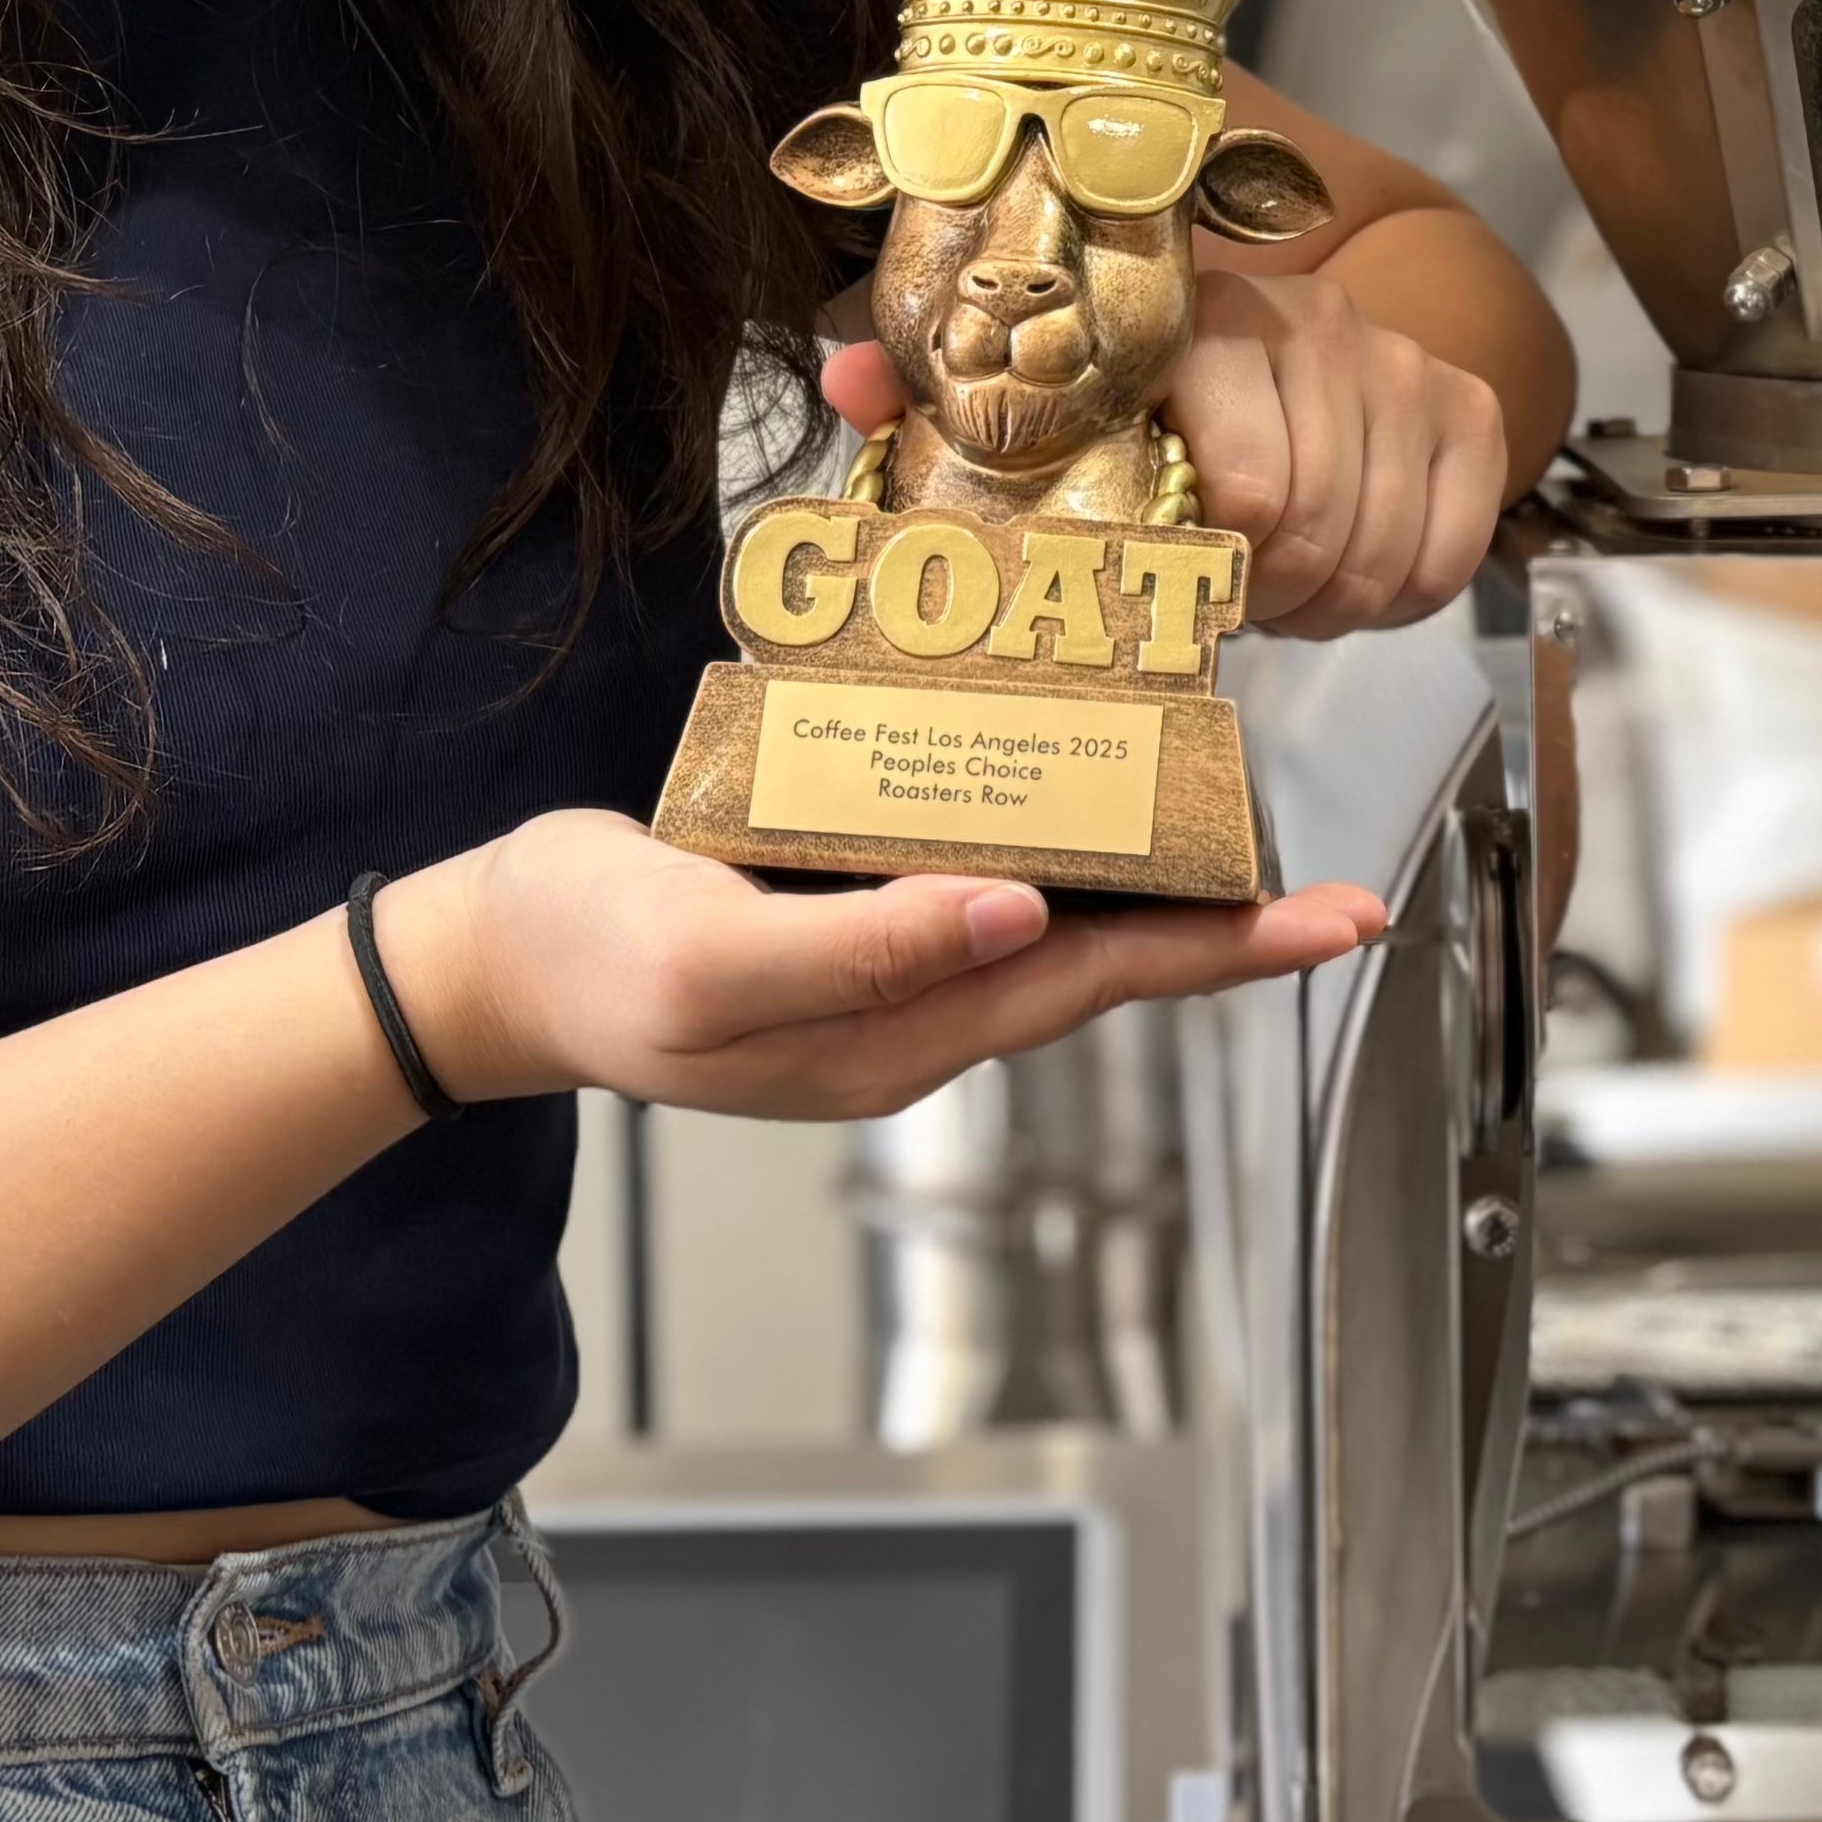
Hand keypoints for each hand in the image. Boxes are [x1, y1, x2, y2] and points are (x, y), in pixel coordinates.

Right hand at [386, 811, 1389, 1118]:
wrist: (488, 962)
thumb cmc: (585, 959)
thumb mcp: (710, 962)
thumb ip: (862, 950)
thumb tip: (1019, 918)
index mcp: (899, 1033)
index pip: (1097, 984)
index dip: (1222, 951)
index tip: (1334, 923)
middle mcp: (916, 1012)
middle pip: (1100, 961)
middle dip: (1220, 924)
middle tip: (1334, 888)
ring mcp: (884, 971)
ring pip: (1050, 922)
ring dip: (1143, 878)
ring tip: (1235, 825)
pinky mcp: (847, 918)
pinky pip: (978, 880)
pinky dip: (1045, 837)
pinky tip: (1073, 788)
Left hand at [813, 273, 1506, 636]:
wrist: (1274, 327)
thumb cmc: (1137, 383)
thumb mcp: (1029, 385)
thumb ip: (933, 390)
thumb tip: (847, 384)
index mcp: (1205, 321)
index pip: (1248, 488)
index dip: (1210, 565)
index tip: (1170, 573)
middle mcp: (1316, 325)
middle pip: (1316, 534)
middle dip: (1264, 597)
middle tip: (1223, 597)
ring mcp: (1399, 364)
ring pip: (1382, 555)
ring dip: (1326, 603)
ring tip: (1273, 585)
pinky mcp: (1465, 408)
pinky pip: (1453, 551)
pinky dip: (1400, 591)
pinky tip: (1344, 575)